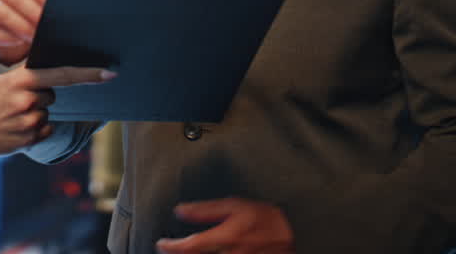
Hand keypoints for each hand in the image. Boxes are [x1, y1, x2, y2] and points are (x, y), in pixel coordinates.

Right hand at [0, 0, 48, 64]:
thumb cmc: (33, 16)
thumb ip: (49, 3)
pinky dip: (3, 36)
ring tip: (32, 36)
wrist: (16, 37)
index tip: (51, 6)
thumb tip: (62, 7)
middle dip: (30, 10)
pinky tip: (16, 42)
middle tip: (43, 24)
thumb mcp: (41, 5)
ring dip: (17, 24)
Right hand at [0, 65, 114, 160]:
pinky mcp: (31, 138)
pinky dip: (36, 128)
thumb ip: (25, 77)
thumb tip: (54, 74)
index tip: (109, 73)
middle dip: (40, 96)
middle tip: (15, 102)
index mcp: (20, 80)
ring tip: (11, 117)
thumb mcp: (0, 82)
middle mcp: (27, 99)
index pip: (61, 74)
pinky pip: (47, 128)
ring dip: (35, 113)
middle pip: (52, 94)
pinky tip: (16, 128)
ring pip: (47, 112)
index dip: (87, 73)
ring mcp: (29, 120)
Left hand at [155, 198, 293, 253]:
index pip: (190, 247)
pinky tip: (203, 252)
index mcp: (226, 238)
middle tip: (170, 249)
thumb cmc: (265, 218)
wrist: (293, 233)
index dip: (171, 247)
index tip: (161, 243)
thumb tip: (181, 210)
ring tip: (185, 250)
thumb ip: (206, 210)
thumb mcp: (235, 206)